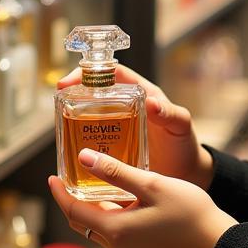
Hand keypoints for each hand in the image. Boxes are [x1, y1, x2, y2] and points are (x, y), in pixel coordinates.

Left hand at [48, 150, 236, 247]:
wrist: (220, 247)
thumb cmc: (190, 212)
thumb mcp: (152, 184)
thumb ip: (116, 172)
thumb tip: (83, 158)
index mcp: (117, 231)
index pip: (74, 212)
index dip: (60, 194)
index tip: (52, 177)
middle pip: (86, 224)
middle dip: (76, 202)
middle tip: (73, 179)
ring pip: (104, 232)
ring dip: (98, 211)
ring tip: (100, 186)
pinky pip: (120, 241)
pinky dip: (115, 222)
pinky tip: (126, 205)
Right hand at [57, 65, 212, 187]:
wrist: (187, 174)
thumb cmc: (184, 144)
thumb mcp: (180, 126)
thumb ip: (170, 114)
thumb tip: (154, 103)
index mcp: (140, 94)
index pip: (110, 73)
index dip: (89, 72)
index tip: (70, 81)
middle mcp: (125, 108)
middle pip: (94, 93)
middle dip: (75, 94)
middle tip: (60, 103)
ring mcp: (117, 128)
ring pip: (90, 117)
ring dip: (75, 120)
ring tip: (64, 129)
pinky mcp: (113, 149)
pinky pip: (94, 142)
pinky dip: (82, 145)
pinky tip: (73, 154)